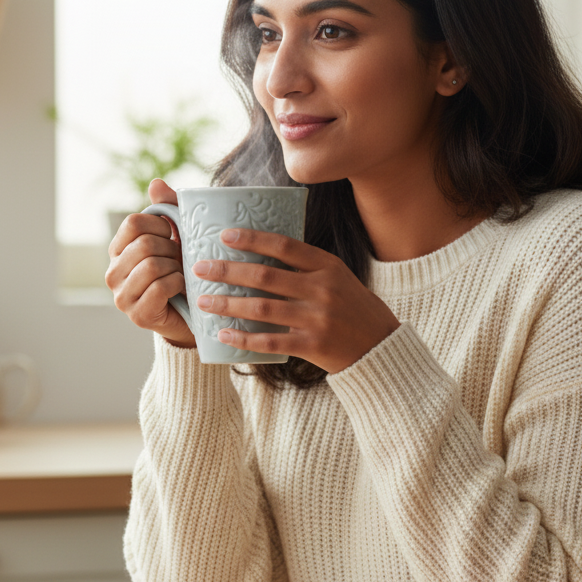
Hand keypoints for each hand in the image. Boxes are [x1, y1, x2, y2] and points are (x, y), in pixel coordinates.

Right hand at [106, 179, 195, 348]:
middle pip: (144, 244)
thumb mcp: (176, 236)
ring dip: (175, 267)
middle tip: (179, 259)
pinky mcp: (137, 315)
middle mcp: (112, 272)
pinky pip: (161, 287)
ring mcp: (122, 296)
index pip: (133, 223)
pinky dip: (178, 283)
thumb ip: (167, 209)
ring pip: (152, 266)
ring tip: (181, 273)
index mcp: (117, 249)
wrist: (193, 313)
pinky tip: (182, 287)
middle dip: (171, 249)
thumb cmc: (182, 269)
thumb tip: (156, 183)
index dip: (160, 225)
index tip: (172, 235)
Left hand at [192, 228, 400, 373]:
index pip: (284, 246)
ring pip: (263, 309)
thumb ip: (305, 265)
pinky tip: (224, 333)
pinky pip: (270, 341)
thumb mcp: (336, 277)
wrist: (380, 346)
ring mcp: (317, 319)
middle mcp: (322, 290)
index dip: (252, 239)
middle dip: (228, 271)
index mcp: (327, 266)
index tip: (225, 236)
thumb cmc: (352, 307)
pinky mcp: (312, 346)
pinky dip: (244, 338)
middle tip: (200, 268)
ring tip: (203, 301)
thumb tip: (260, 250)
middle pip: (265, 276)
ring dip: (229, 304)